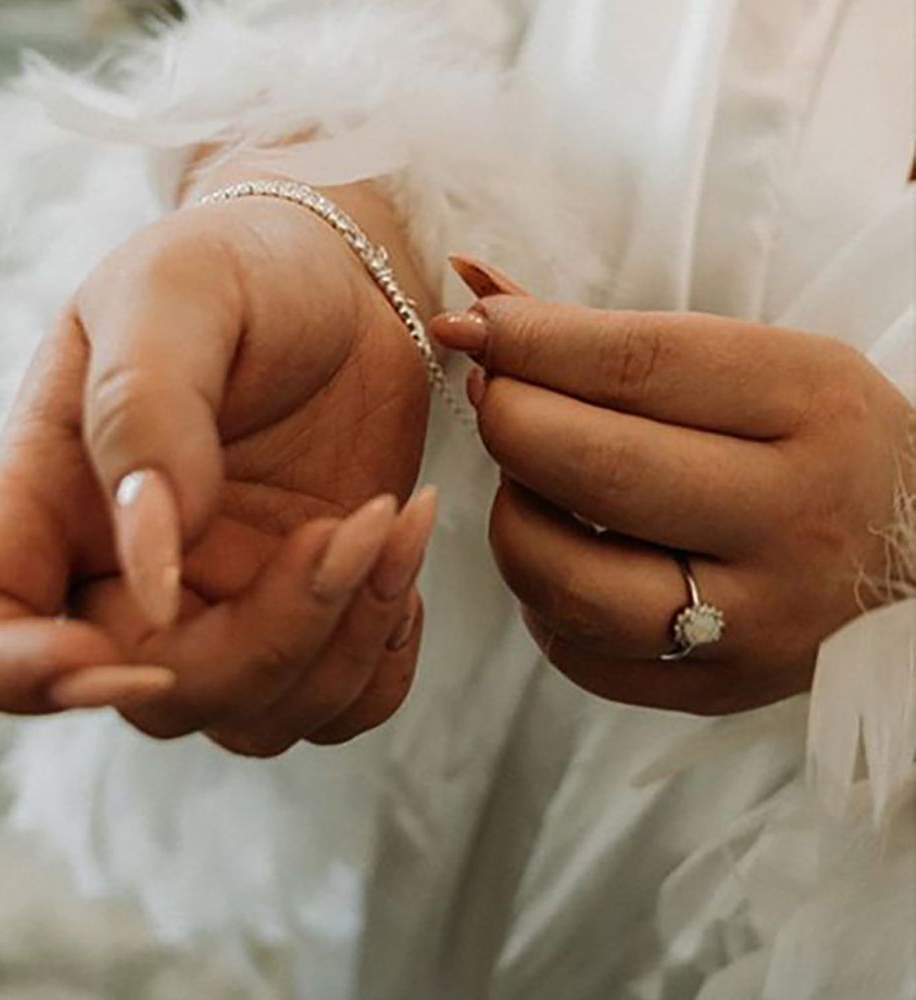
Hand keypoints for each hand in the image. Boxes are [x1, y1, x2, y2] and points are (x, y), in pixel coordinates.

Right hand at [0, 181, 433, 753]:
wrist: (340, 281)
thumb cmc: (240, 271)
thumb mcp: (175, 298)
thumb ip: (143, 415)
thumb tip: (152, 570)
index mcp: (56, 495)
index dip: (18, 674)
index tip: (132, 648)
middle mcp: (130, 573)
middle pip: (160, 693)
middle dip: (271, 637)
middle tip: (351, 525)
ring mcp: (228, 602)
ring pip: (260, 716)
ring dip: (345, 642)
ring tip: (395, 518)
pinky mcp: (311, 609)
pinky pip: (341, 704)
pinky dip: (383, 657)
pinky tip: (400, 560)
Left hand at [432, 269, 912, 713]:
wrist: (907, 561)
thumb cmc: (810, 442)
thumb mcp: (753, 365)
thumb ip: (610, 338)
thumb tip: (470, 294)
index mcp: (812, 406)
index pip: (638, 365)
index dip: (531, 342)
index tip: (472, 327)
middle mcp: (792, 521)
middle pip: (597, 470)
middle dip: (509, 422)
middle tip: (495, 398)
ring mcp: (755, 621)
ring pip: (568, 580)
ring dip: (514, 519)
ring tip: (533, 484)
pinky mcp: (714, 688)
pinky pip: (576, 650)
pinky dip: (541, 597)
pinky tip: (565, 556)